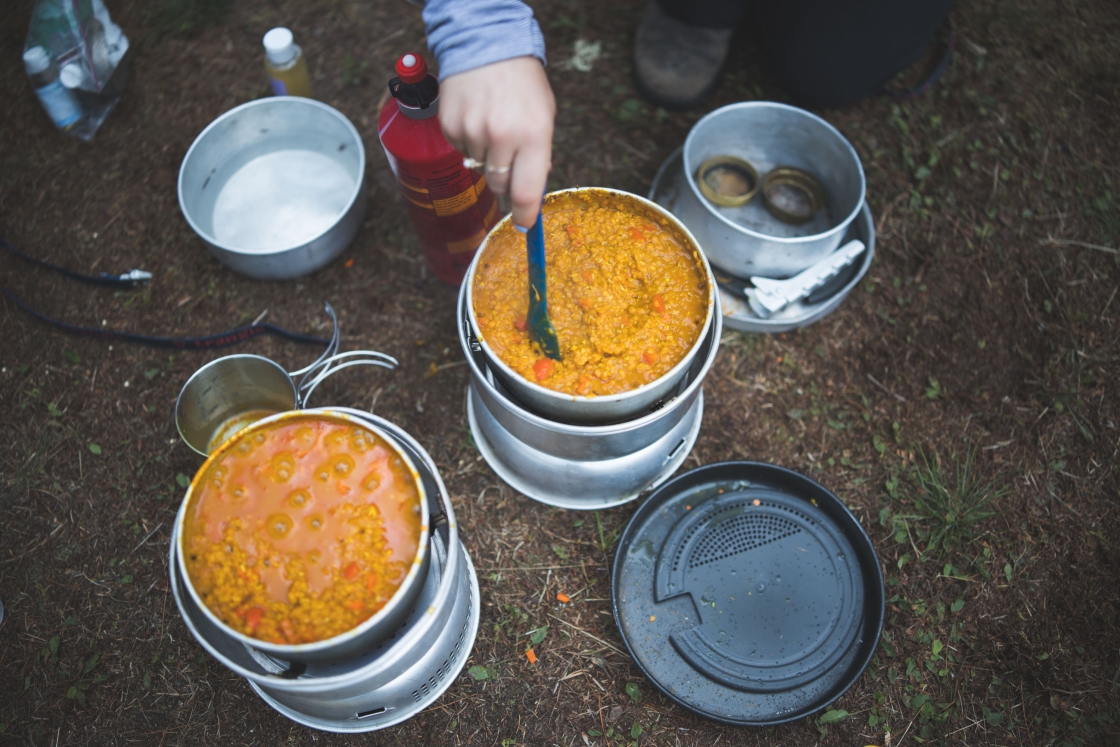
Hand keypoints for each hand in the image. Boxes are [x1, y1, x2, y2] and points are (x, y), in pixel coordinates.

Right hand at [439, 56, 555, 229]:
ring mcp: (473, 132)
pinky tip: (476, 117)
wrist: (487, 45)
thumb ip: (539, 155)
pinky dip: (468, 141)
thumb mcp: (544, 116)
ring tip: (492, 123)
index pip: (527, 192)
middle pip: (499, 184)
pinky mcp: (450, 127)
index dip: (524, 215)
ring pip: (478, 168)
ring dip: (486, 155)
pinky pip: (461, 151)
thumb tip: (529, 194)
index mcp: (533, 135)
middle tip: (508, 153)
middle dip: (505, 178)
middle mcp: (502, 136)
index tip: (523, 225)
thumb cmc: (522, 83)